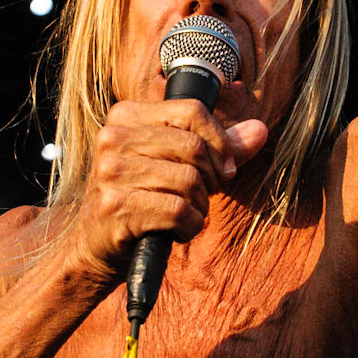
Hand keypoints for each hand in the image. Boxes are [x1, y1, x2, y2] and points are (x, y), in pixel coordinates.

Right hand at [66, 100, 267, 283]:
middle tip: (204, 196)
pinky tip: (178, 231)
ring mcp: (111, 171)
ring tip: (187, 214)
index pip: (192, 111)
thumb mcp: (175, 165)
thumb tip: (260, 130)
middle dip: (212, 178)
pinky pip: (177, 210)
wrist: (96, 246)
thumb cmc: (142, 200)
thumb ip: (218, 147)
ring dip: (200, 206)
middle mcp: (113, 137)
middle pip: (193, 146)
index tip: (225, 168)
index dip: (220, 141)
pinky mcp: (115, 205)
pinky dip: (189, 226)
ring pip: (188, 180)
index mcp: (126, 115)